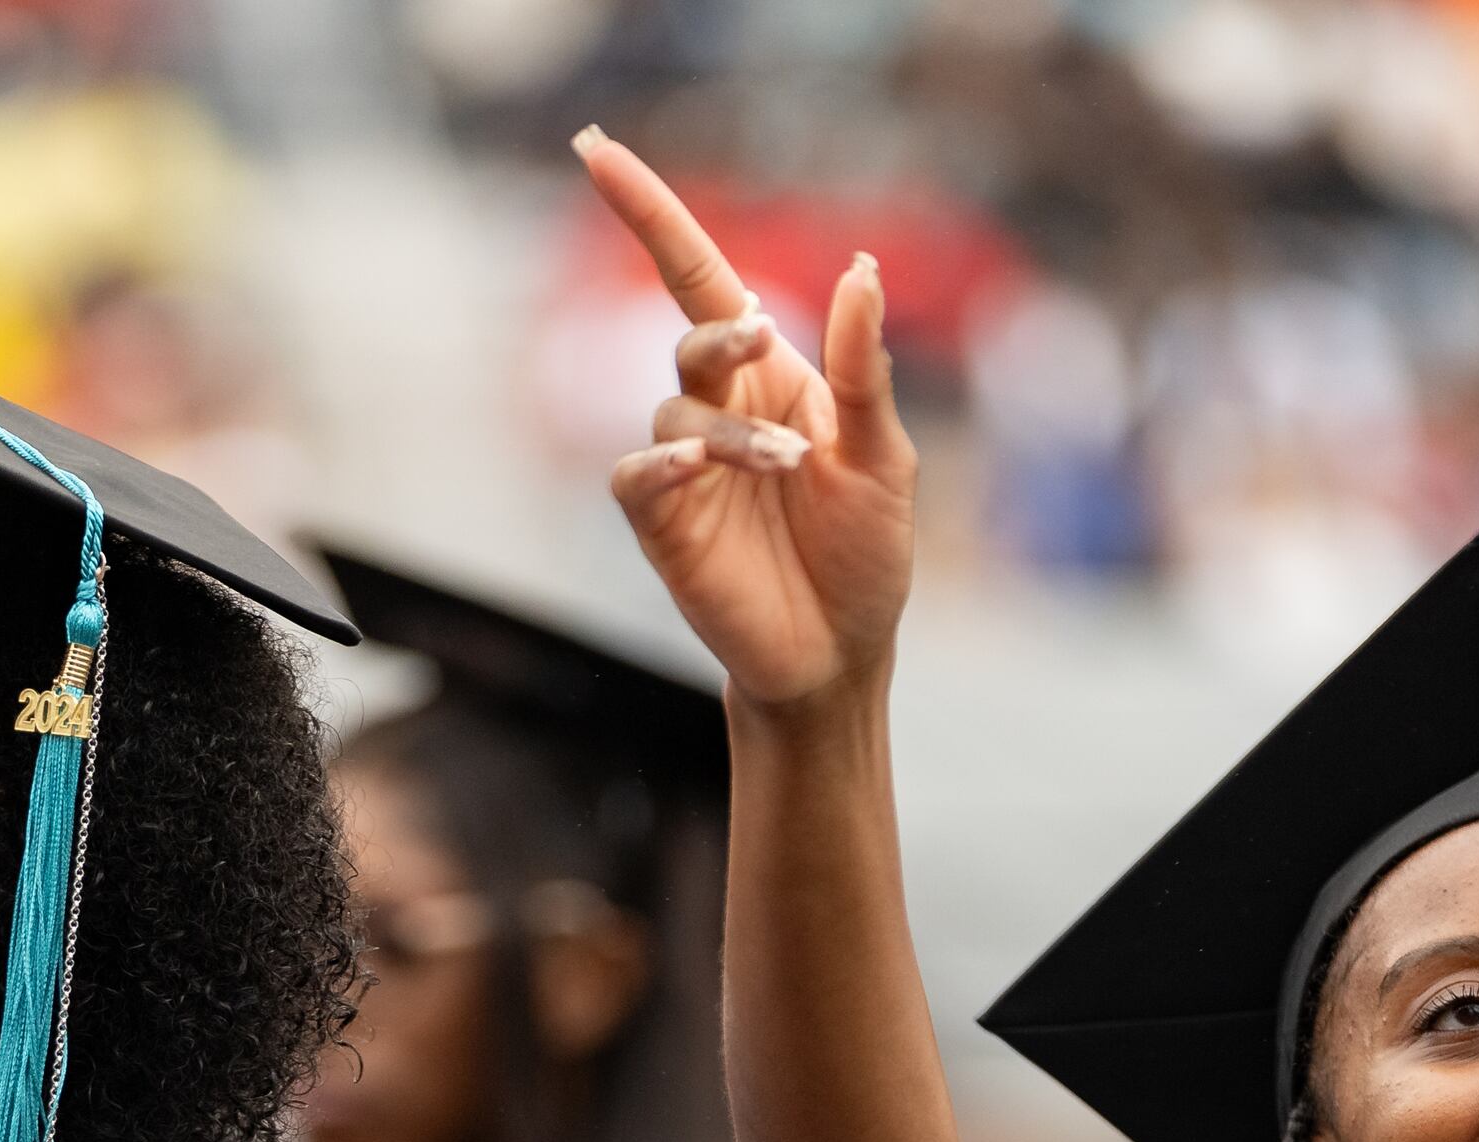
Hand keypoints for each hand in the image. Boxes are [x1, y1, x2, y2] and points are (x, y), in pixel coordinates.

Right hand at [575, 129, 914, 711]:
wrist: (839, 655)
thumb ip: (864, 367)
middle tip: (767, 337)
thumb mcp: (883, 456)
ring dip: (732, 432)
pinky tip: (698, 469)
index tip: (595, 150)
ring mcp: (684, 468)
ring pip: (676, 410)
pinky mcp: (662, 524)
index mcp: (770, 378)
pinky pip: (638, 474)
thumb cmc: (864, 555)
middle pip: (691, 331)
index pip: (700, 276)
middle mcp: (719, 410)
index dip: (650, 214)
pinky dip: (664, 463)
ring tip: (791, 471)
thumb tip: (862, 267)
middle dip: (724, 331)